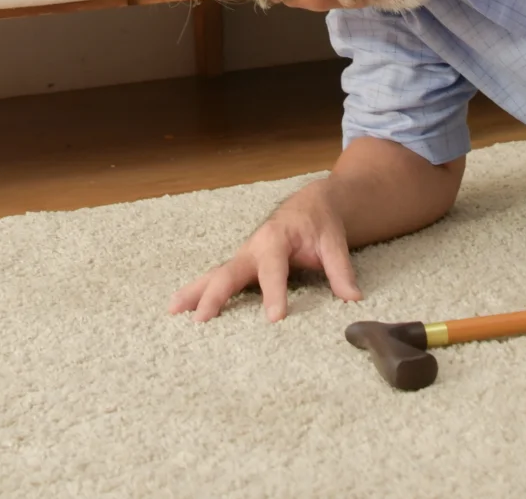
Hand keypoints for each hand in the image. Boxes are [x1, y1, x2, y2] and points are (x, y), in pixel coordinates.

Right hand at [169, 184, 360, 321]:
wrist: (310, 205)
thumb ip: (341, 270)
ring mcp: (244, 257)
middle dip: (215, 295)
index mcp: (276, 239)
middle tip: (201, 319)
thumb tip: (353, 299)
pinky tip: (181, 308)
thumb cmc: (320, 223)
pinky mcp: (242, 265)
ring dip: (194, 292)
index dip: (274, 293)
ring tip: (172, 311)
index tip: (275, 318)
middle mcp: (254, 248)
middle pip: (230, 272)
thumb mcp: (334, 242)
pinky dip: (198, 292)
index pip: (274, 270)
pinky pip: (218, 279)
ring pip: (215, 275)